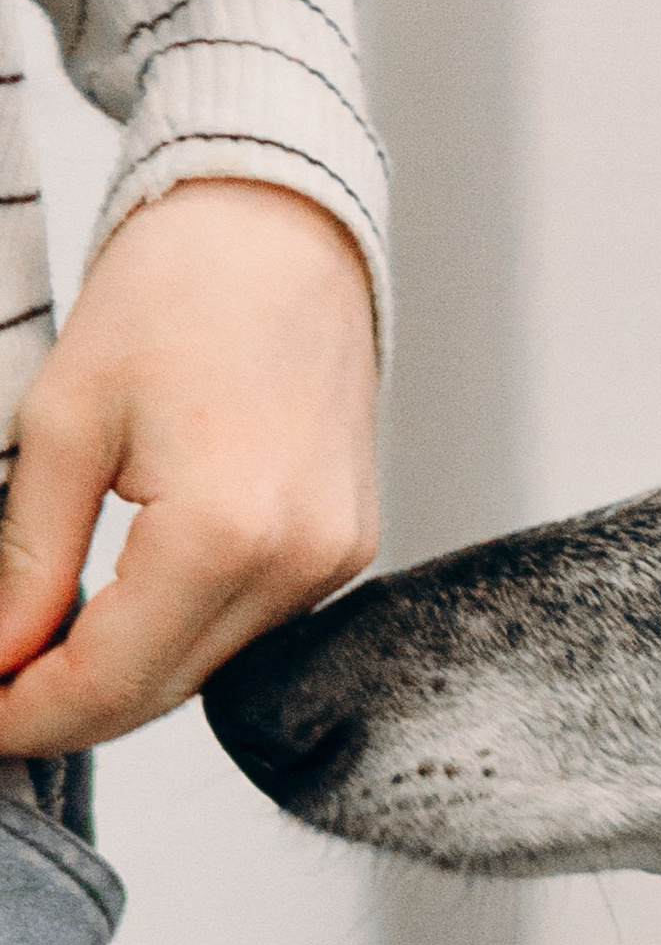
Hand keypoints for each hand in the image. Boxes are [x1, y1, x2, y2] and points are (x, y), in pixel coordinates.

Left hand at [0, 179, 379, 755]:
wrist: (283, 228)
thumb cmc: (177, 291)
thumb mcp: (62, 421)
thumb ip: (26, 558)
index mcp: (224, 531)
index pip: (111, 680)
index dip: (25, 716)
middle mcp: (297, 563)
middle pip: (161, 694)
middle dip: (64, 710)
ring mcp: (332, 562)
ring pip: (204, 671)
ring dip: (120, 678)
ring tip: (37, 657)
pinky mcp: (345, 549)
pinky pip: (246, 629)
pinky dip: (175, 637)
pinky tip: (117, 616)